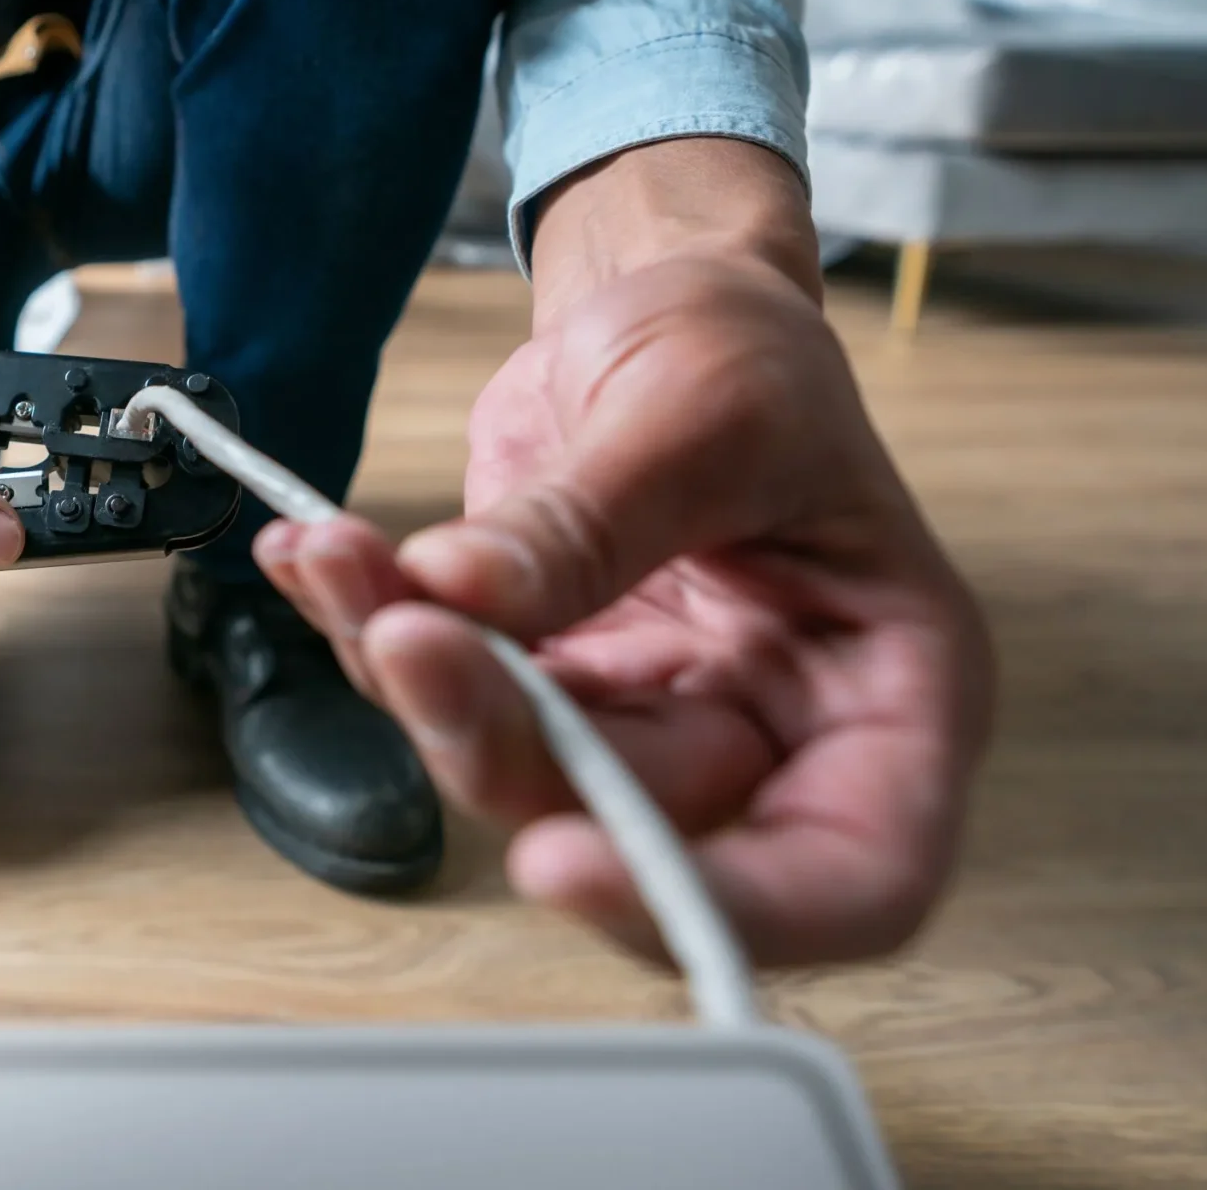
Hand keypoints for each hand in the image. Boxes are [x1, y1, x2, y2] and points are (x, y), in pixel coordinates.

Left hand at [257, 141, 991, 965]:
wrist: (662, 298)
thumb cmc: (744, 350)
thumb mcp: (705, 406)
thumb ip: (595, 518)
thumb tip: (464, 600)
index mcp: (892, 695)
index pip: (852, 879)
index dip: (721, 908)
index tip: (559, 857)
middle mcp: (775, 735)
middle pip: (636, 822)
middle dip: (497, 741)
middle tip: (401, 634)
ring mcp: (650, 718)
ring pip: (516, 771)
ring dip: (408, 679)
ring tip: (335, 558)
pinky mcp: (546, 681)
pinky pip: (450, 696)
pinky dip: (370, 629)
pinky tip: (314, 556)